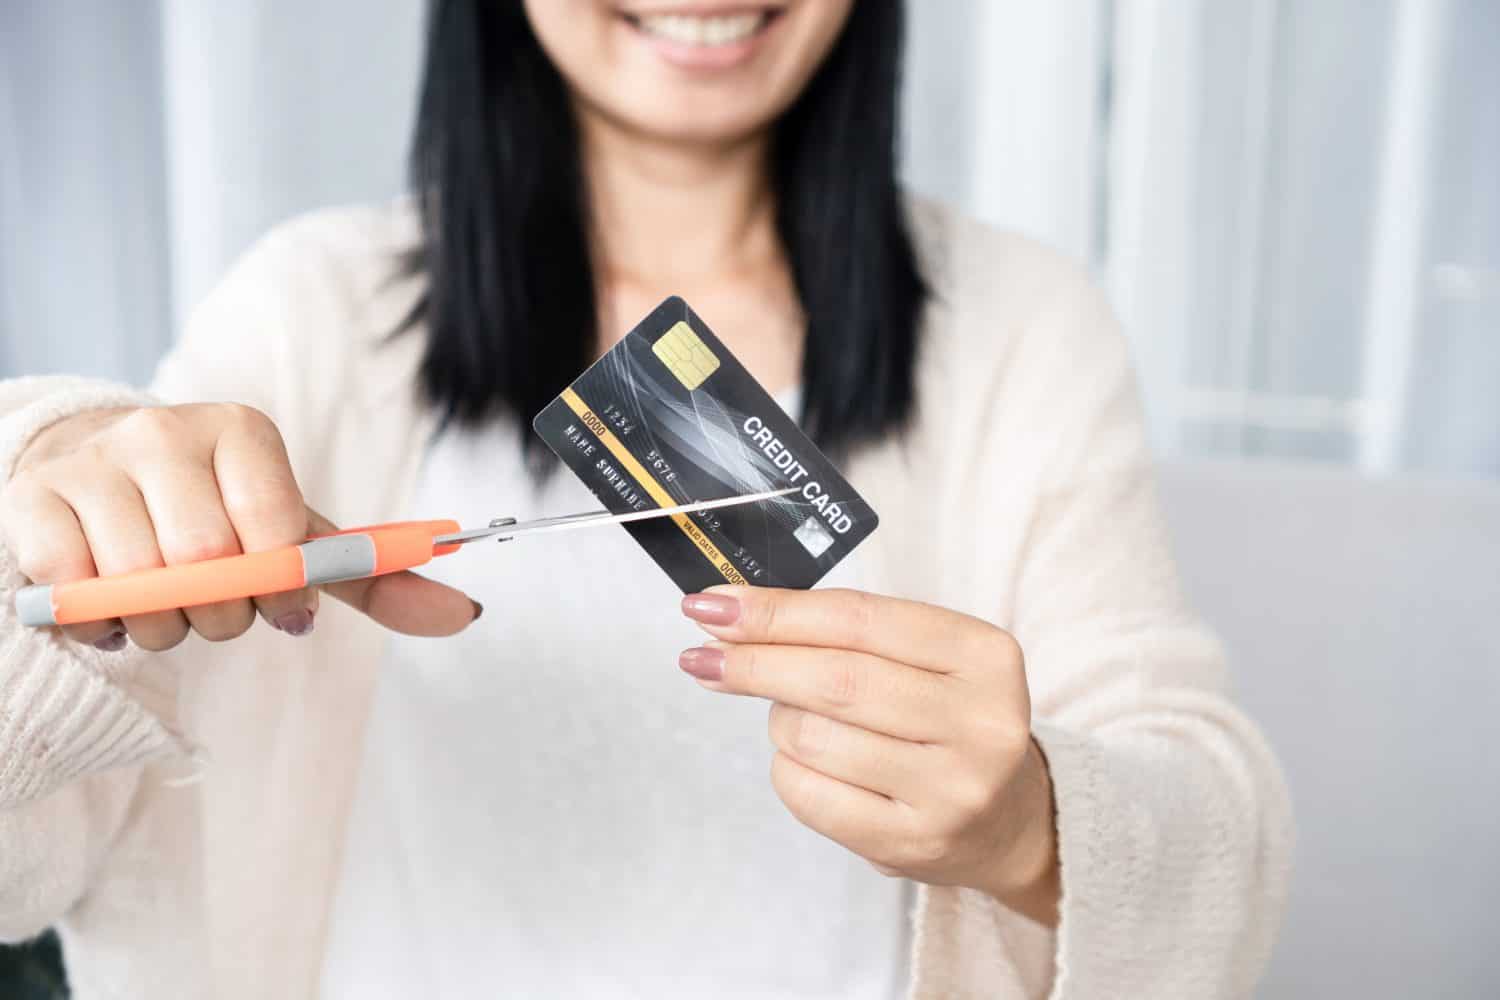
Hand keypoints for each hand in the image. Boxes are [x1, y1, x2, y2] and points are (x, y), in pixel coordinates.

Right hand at [3, 404, 480, 650]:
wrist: (95, 465)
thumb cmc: (213, 508)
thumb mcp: (293, 532)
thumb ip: (371, 574)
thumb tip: (466, 616)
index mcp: (242, 433)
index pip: (276, 532)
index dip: (278, 585)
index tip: (275, 594)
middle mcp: (165, 433)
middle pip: (208, 567)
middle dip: (220, 615)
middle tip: (213, 604)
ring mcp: (94, 464)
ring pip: (140, 589)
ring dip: (161, 628)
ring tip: (162, 603)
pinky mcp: (32, 501)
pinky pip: (73, 594)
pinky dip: (99, 625)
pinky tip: (109, 602)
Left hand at [678, 586, 1058, 924]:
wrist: (1007, 821)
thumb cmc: (947, 722)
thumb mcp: (926, 660)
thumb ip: (845, 633)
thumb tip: (732, 617)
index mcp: (984, 655)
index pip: (858, 619)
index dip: (777, 611)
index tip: (715, 606)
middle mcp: (980, 722)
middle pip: (833, 678)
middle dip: (753, 662)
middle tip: (703, 654)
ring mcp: (951, 790)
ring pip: (812, 736)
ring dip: (779, 721)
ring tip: (795, 720)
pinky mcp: (913, 843)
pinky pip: (810, 795)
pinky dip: (786, 770)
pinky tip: (801, 763)